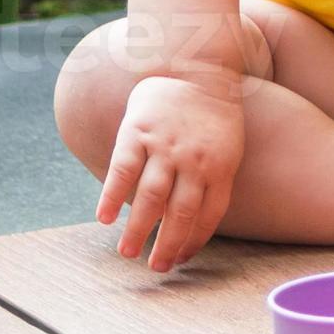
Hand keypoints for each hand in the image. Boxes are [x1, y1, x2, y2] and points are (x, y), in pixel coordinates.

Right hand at [96, 74, 246, 271]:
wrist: (198, 65)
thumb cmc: (214, 112)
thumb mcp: (229, 144)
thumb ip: (215, 177)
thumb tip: (197, 218)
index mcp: (220, 166)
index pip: (209, 215)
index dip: (194, 240)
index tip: (181, 258)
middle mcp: (194, 160)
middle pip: (180, 213)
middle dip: (167, 245)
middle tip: (155, 269)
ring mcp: (165, 145)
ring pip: (150, 197)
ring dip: (138, 229)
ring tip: (127, 253)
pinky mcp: (139, 131)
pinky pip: (123, 169)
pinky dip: (113, 195)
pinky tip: (105, 218)